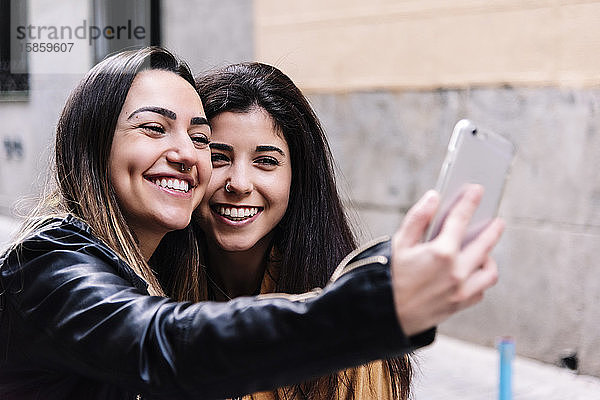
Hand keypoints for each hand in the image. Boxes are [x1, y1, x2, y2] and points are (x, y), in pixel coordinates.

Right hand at [390, 184, 503, 335]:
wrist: (385, 315)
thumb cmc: (389, 278)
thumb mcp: (398, 243)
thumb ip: (418, 218)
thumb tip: (433, 198)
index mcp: (441, 252)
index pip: (460, 220)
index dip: (470, 202)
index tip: (477, 191)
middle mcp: (456, 271)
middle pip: (484, 244)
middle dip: (492, 230)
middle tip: (497, 221)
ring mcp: (461, 290)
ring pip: (489, 271)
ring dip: (489, 258)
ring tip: (484, 251)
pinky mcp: (459, 305)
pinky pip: (480, 290)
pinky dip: (479, 280)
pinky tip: (472, 273)